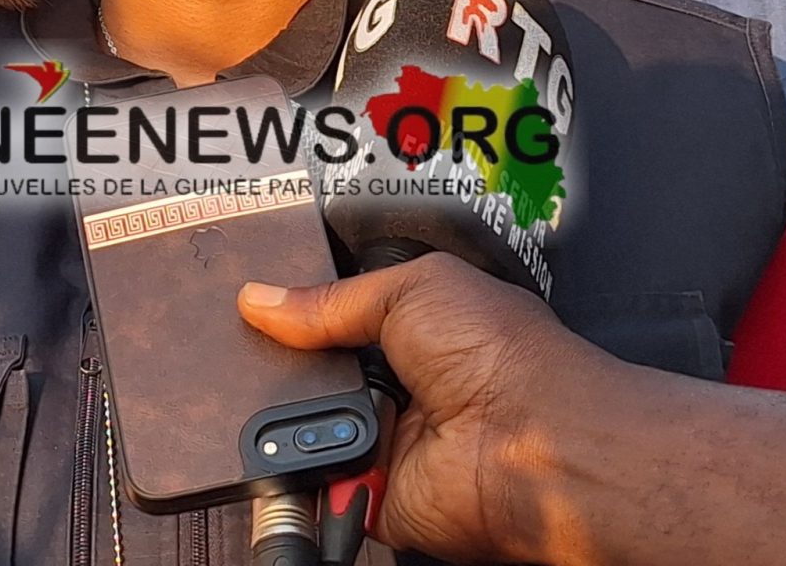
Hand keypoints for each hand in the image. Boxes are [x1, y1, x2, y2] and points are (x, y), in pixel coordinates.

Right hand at [239, 253, 617, 563]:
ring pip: (302, 432)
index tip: (251, 308)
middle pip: (309, 378)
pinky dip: (304, 471)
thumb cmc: (504, 356)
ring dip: (293, 417)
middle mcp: (398, 387)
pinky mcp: (373, 497)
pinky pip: (314, 487)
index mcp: (413, 330)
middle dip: (282, 367)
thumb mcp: (412, 289)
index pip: (332, 321)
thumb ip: (332, 298)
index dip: (294, 317)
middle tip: (258, 354)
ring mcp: (383, 444)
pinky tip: (311, 445)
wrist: (533, 442)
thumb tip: (262, 301)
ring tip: (299, 399)